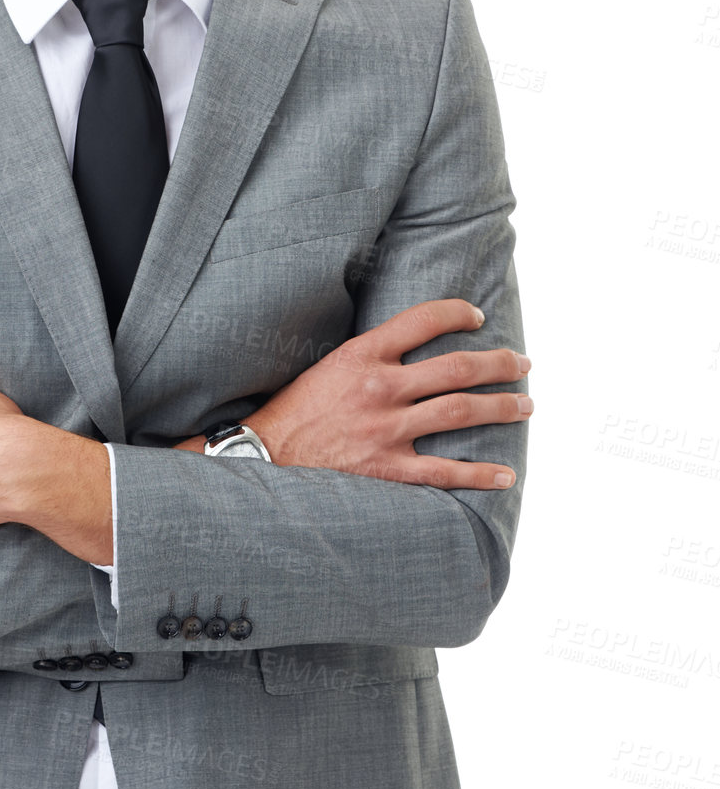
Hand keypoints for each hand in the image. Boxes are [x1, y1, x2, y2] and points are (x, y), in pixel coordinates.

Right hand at [183, 299, 530, 491]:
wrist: (263, 458)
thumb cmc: (295, 411)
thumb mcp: (327, 366)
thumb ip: (369, 357)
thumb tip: (410, 347)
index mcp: (362, 355)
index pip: (421, 320)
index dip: (457, 313)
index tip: (478, 316)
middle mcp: (379, 388)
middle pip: (455, 368)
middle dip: (498, 364)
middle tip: (523, 364)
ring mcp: (385, 430)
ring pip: (460, 412)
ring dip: (501, 408)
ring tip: (526, 406)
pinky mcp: (387, 469)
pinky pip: (444, 471)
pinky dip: (479, 474)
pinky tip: (505, 475)